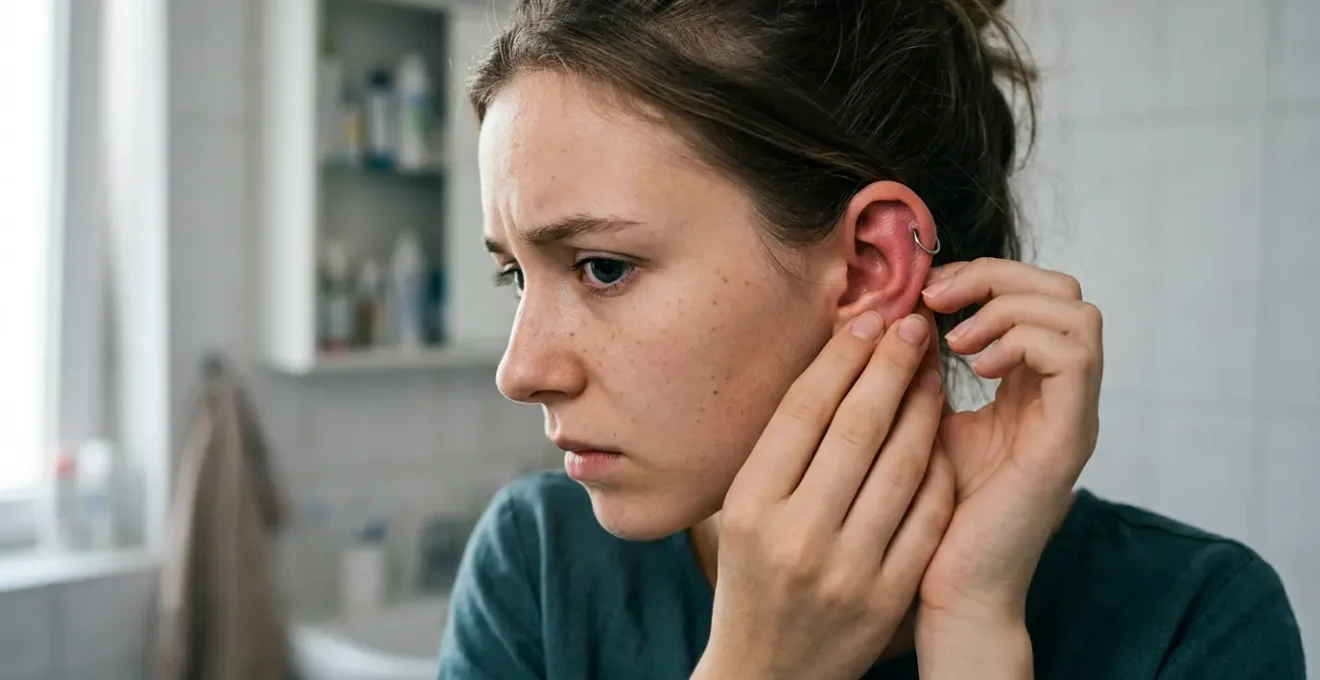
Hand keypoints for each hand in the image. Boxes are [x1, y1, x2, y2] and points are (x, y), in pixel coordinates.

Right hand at [695, 312, 953, 679]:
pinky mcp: (889, 594)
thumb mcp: (743, 510)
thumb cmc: (754, 576)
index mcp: (752, 505)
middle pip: (857, 427)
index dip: (841, 358)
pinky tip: (941, 435)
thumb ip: (782, 447)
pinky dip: (938, 467)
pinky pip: (927, 514)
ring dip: (923, 408)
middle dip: (891, 366)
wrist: (768, 669)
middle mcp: (797, 534)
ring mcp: (848, 568)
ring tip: (931, 372)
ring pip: (901, 465)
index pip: (804, 411)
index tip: (868, 321)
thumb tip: (832, 364)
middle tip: (913, 327)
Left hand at [916, 258, 1102, 627]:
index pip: (1034, 295)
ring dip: (1009, 307)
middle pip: (1063, 291)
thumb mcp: (920, 423)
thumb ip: (921, 372)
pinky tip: (978, 365)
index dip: (981, 276)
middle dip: (996, 276)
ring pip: (1077, 314)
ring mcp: (1071, 418)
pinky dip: (1024, 341)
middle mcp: (1059, 397)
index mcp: (1026, 389)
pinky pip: (1075, 357)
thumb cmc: (928, 513)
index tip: (925, 291)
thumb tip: (896, 313)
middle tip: (938, 299)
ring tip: (957, 340)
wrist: (948, 589)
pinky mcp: (1068, 440)